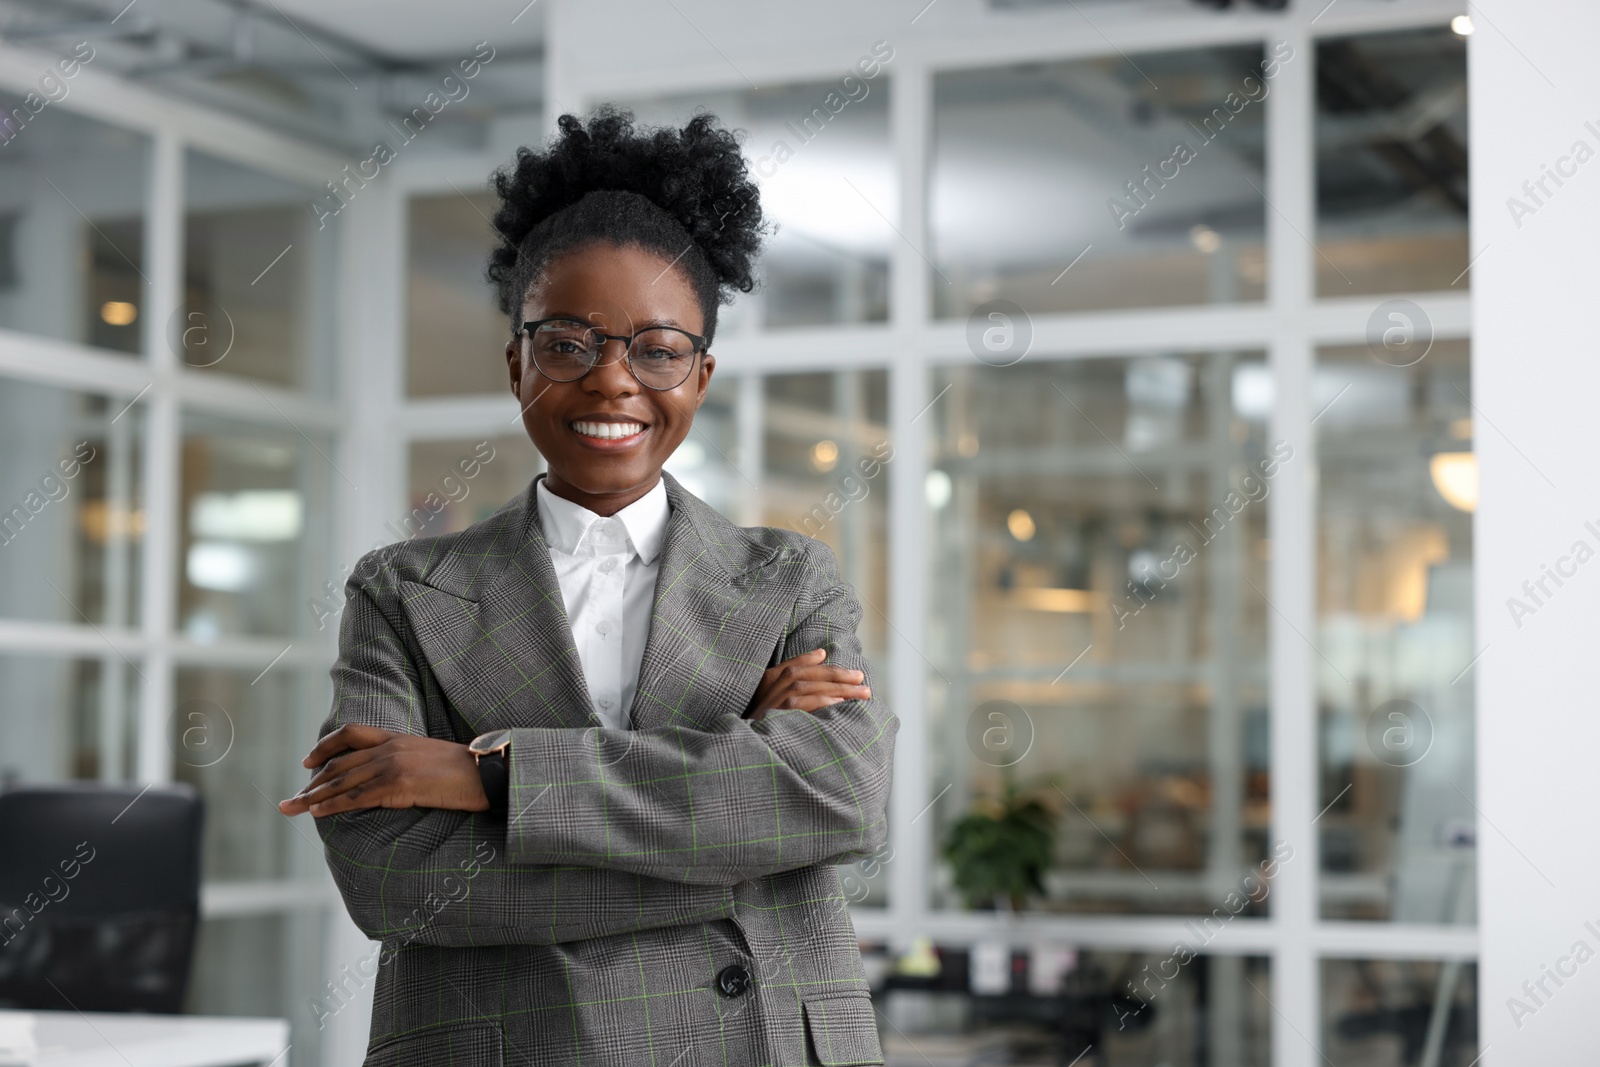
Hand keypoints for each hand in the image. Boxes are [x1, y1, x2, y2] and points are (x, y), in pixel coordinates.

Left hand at [277, 723, 488, 816]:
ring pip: (342, 781)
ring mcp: (393, 765)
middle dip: (311, 782)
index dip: (326, 746)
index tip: (308, 761)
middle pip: (339, 762)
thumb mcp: (432, 759)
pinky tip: (317, 812)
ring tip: (291, 808)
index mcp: (399, 737)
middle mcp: (391, 747)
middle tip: (289, 799)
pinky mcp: (398, 785)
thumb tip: (393, 779)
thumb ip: (408, 762)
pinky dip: (332, 805)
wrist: (489, 771)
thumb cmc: (469, 771)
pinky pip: (356, 797)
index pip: (352, 733)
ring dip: (312, 797)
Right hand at [743, 647, 871, 722]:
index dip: (812, 660)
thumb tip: (821, 653)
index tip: (829, 655)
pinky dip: (822, 702)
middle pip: (806, 676)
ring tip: (860, 692)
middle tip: (861, 678)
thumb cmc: (762, 721)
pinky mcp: (778, 719)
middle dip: (836, 675)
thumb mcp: (771, 693)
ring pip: (808, 688)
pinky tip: (840, 702)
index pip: (793, 666)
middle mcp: (769, 690)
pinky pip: (804, 706)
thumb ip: (793, 672)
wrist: (746, 749)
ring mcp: (773, 704)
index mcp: (767, 681)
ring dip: (836, 688)